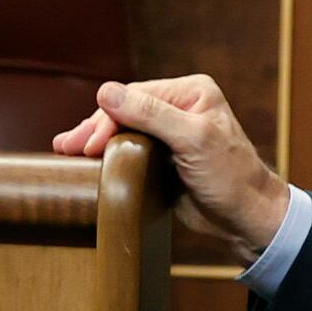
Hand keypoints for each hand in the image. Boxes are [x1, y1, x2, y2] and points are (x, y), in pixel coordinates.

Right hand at [52, 75, 288, 261]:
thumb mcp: (194, 140)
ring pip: (123, 129)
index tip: (86, 143)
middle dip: (95, 128)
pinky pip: (128, 149)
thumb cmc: (231, 177)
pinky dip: (106, 154)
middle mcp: (180, 107)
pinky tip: (85, 161)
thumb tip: (106, 92)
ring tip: (65, 151)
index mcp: (191, 92)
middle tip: (66, 147)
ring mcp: (170, 133)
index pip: (136, 96)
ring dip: (94, 139)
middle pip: (125, 110)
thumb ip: (152, 115)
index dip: (107, 117)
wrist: (246, 218)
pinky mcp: (162, 157)